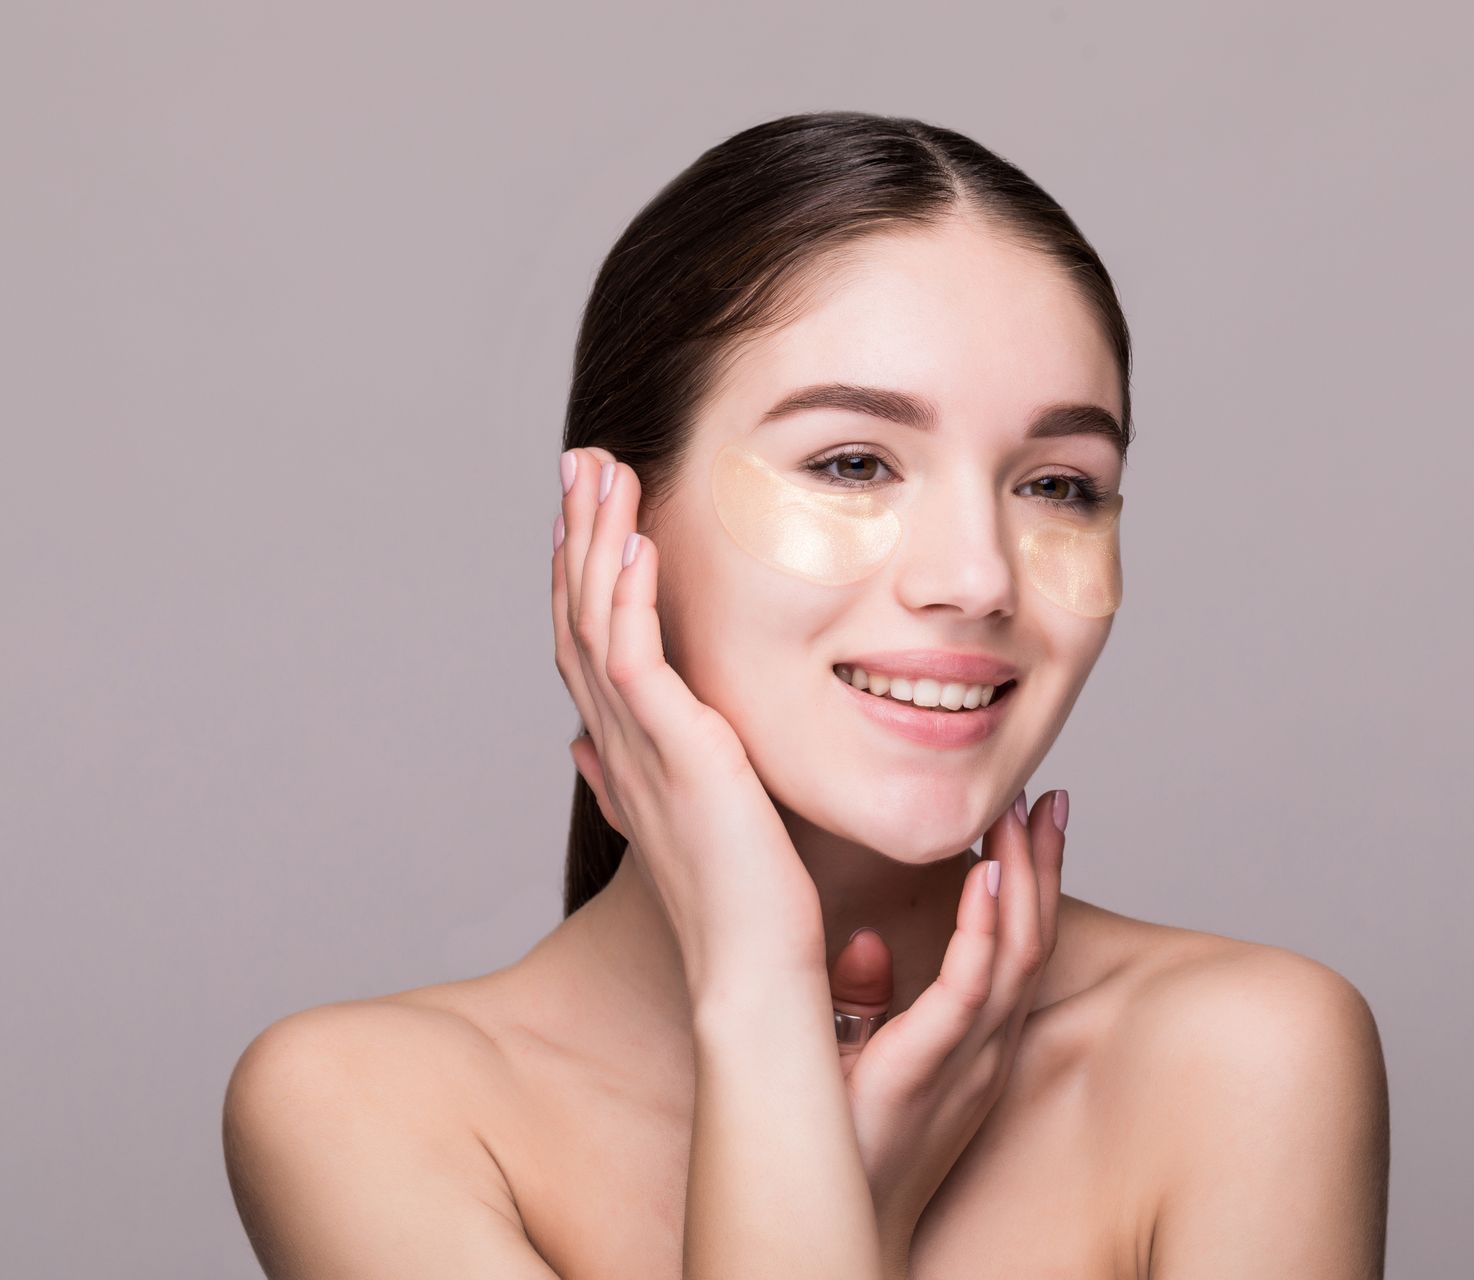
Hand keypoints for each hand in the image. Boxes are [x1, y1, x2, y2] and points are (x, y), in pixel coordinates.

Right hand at [553, 447, 825, 994]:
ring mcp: (643, 749)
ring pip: (598, 623)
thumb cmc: (749, 909)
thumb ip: (653, 779)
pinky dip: (631, 596)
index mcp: (635, 755)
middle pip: (580, 618)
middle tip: (580, 462)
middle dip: (579, 536)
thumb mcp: (698, 824)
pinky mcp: (676, 755)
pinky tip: (639, 542)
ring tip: (602, 471)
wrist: (755, 974)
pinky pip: (636, 660)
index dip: (585, 576)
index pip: (595, 645)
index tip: (589, 512)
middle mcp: (624, 745)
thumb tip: (593, 756)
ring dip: (598, 542)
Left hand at [829, 789, 1066, 1255]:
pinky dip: (983, 929)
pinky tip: (984, 876)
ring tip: (1022, 816)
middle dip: (1044, 865)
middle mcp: (987, 1046)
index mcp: (976, 1041)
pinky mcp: (934, 1065)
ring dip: (1023, 878)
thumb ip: (866, 1001)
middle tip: (1048, 797)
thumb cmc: (842, 1141)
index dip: (1032, 882)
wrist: (828, 1215)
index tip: (1034, 819)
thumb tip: (865, 944)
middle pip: (1033, 938)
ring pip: (1017, 952)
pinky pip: (971, 988)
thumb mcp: (858, 1055)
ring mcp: (969, 1058)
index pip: (1018, 946)